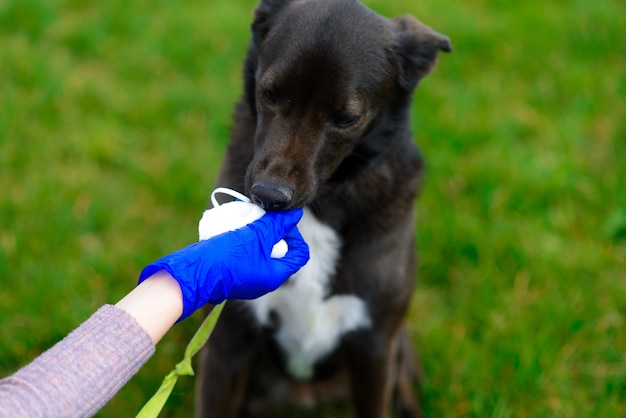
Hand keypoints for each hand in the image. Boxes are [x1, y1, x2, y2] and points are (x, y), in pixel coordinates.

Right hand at [138, 208, 308, 319]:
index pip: (299, 254)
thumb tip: (296, 214)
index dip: (295, 234)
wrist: (193, 272)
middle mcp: (264, 281)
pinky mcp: (234, 274)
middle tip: (264, 216)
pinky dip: (246, 241)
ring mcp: (249, 278)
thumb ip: (277, 224)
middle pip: (282, 252)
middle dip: (275, 232)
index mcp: (274, 276)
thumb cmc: (227, 256)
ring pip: (263, 252)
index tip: (280, 220)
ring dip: (259, 234)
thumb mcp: (256, 236)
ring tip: (250, 219)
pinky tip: (238, 228)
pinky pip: (248, 255)